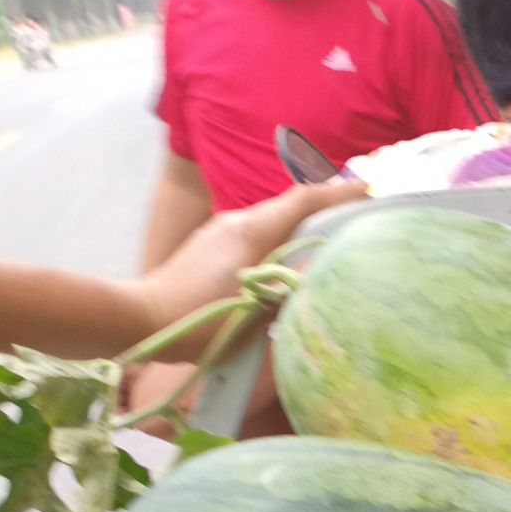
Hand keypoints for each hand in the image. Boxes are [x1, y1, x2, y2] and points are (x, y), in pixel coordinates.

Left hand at [133, 178, 363, 341]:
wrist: (141, 318)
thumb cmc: (198, 321)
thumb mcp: (255, 311)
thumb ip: (291, 289)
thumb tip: (321, 275)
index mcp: (253, 232)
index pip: (304, 201)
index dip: (339, 195)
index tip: (369, 191)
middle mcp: (239, 222)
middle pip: (291, 207)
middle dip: (327, 208)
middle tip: (360, 218)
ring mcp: (222, 232)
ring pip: (274, 221)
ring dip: (303, 226)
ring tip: (330, 242)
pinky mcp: (212, 246)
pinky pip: (257, 235)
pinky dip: (281, 241)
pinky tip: (289, 263)